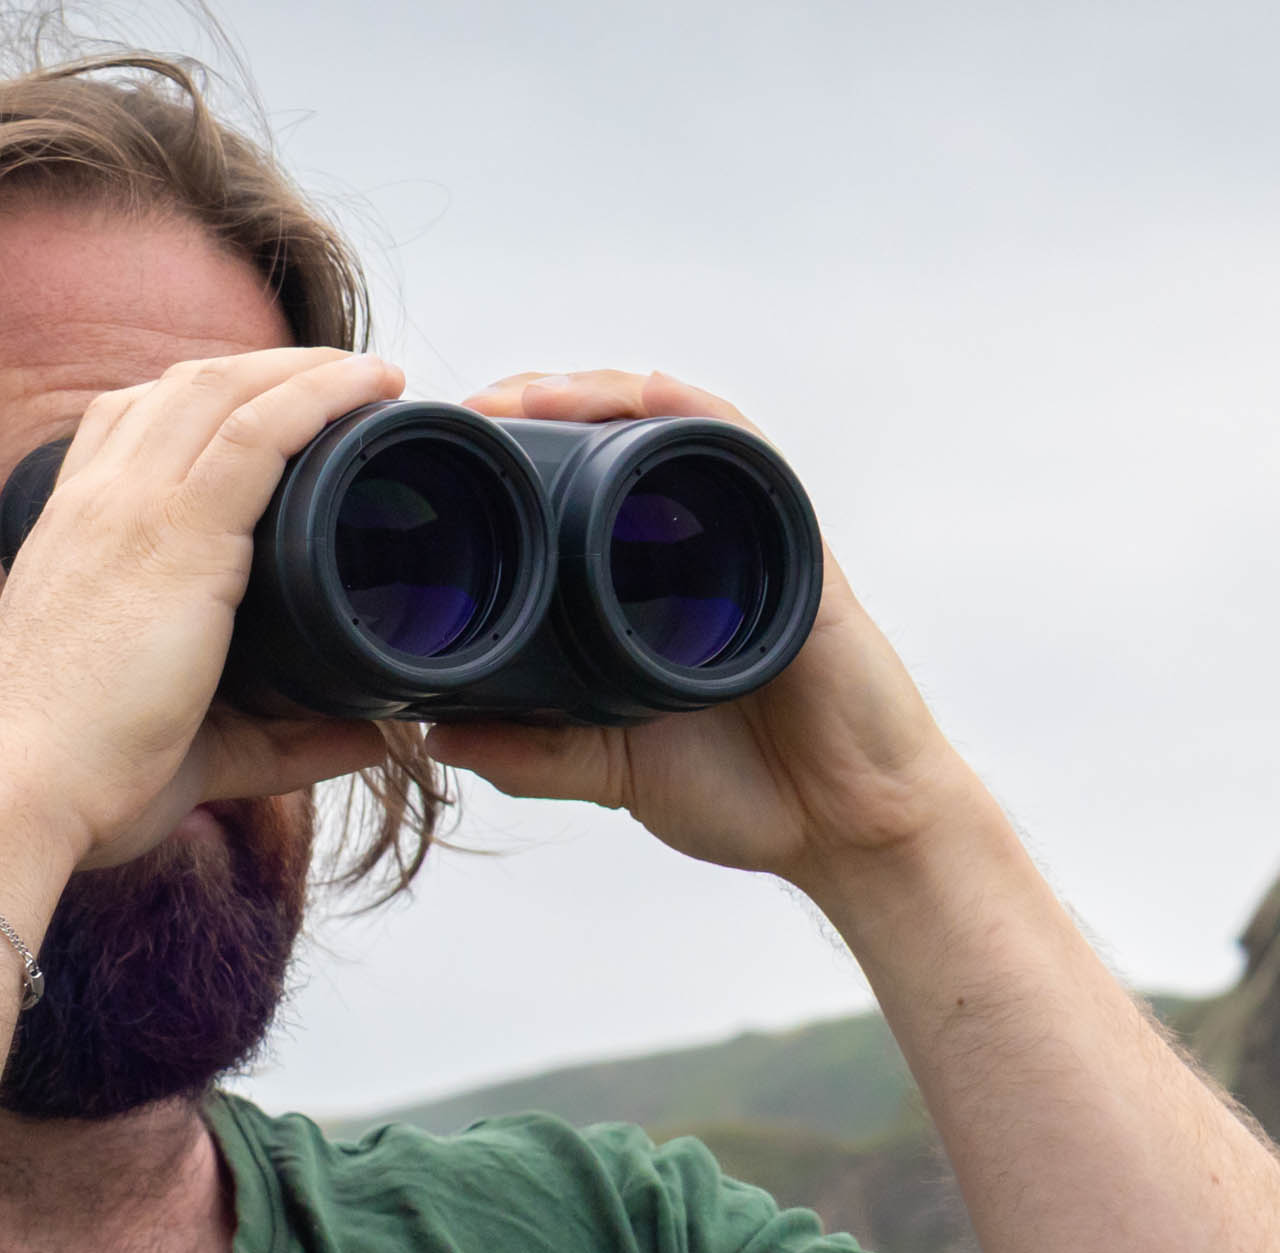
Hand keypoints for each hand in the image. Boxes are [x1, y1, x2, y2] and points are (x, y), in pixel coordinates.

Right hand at [0, 347, 408, 870]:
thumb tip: (373, 737)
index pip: (130, 420)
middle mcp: (96, 501)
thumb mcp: (193, 738)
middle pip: (186, 386)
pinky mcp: (177, 536)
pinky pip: (259, 433)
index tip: (271, 404)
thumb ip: (282, 736)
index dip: (206, 397)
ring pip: (227, 391)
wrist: (19, 791)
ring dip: (306, 369)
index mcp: (74, 531)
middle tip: (344, 379)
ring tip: (374, 374)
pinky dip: (320, 397)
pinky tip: (370, 385)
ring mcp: (131, 507)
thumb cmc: (85, 776)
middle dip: (269, 368)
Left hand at [425, 371, 991, 894]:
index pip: (575, 492)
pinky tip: (645, 395)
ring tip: (524, 397)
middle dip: (537, 409)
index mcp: (646, 587)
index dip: (512, 463)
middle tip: (467, 414)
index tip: (444, 459)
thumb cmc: (745, 794)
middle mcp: (697, 546)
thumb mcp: (610, 770)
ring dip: (594, 397)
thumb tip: (433, 735)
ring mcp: (747, 538)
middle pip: (613, 441)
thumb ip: (530, 755)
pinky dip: (694, 416)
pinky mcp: (795, 547)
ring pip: (668, 430)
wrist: (847, 831)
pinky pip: (746, 455)